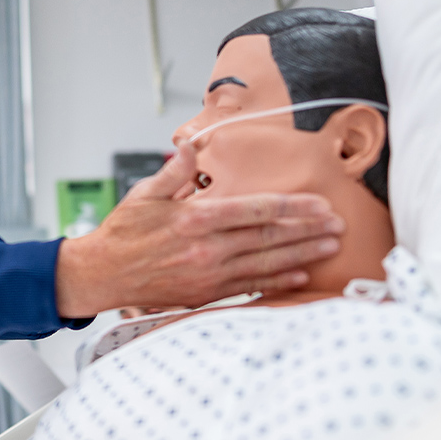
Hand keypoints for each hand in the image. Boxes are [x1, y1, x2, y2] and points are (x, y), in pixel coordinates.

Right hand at [55, 143, 343, 317]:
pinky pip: (250, 286)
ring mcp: (209, 274)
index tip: (318, 204)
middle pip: (269, 237)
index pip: (255, 210)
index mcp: (195, 218)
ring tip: (330, 247)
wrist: (102, 274)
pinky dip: (278, 281)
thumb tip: (192, 146)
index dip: (292, 207)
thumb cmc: (123, 233)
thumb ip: (175, 171)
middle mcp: (207, 247)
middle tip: (339, 225)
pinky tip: (300, 275)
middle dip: (309, 230)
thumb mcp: (144, 193)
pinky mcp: (206, 293)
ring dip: (303, 255)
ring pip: (267, 263)